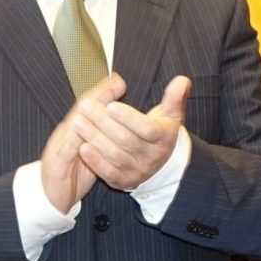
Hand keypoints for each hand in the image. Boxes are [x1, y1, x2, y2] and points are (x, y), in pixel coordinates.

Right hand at [41, 74, 125, 210]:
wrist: (49, 199)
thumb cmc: (72, 176)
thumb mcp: (90, 154)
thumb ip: (101, 138)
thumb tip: (117, 124)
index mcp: (75, 132)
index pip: (90, 108)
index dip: (104, 93)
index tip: (119, 81)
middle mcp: (66, 135)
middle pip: (83, 111)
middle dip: (100, 95)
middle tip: (116, 82)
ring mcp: (59, 147)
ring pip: (75, 126)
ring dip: (88, 113)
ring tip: (102, 100)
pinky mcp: (56, 164)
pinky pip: (67, 149)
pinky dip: (76, 139)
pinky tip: (84, 132)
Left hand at [73, 74, 189, 190]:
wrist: (159, 164)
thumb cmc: (159, 132)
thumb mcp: (170, 114)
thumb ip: (174, 97)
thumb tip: (182, 80)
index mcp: (164, 138)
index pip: (147, 129)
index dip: (129, 118)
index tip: (111, 105)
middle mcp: (152, 157)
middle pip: (126, 140)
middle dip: (103, 122)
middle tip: (85, 106)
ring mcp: (138, 171)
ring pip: (114, 155)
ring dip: (94, 138)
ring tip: (78, 122)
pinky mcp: (124, 181)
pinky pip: (108, 172)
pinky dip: (95, 161)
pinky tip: (82, 147)